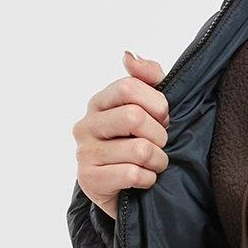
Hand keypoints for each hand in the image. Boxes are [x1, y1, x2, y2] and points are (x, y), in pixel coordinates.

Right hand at [73, 51, 168, 219]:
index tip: (163, 118)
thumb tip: (129, 56)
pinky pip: (133, 174)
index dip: (156, 103)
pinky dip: (148, 179)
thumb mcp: (147, 107)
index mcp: (99, 102)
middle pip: (134, 117)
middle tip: (160, 144)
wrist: (122, 191)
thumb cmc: (137, 143)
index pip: (128, 87)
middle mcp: (86, 125)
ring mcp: (84, 153)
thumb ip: (146, 77)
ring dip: (158, 160)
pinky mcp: (89, 180)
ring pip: (139, 150)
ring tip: (154, 164)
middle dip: (159, 134)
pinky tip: (144, 179)